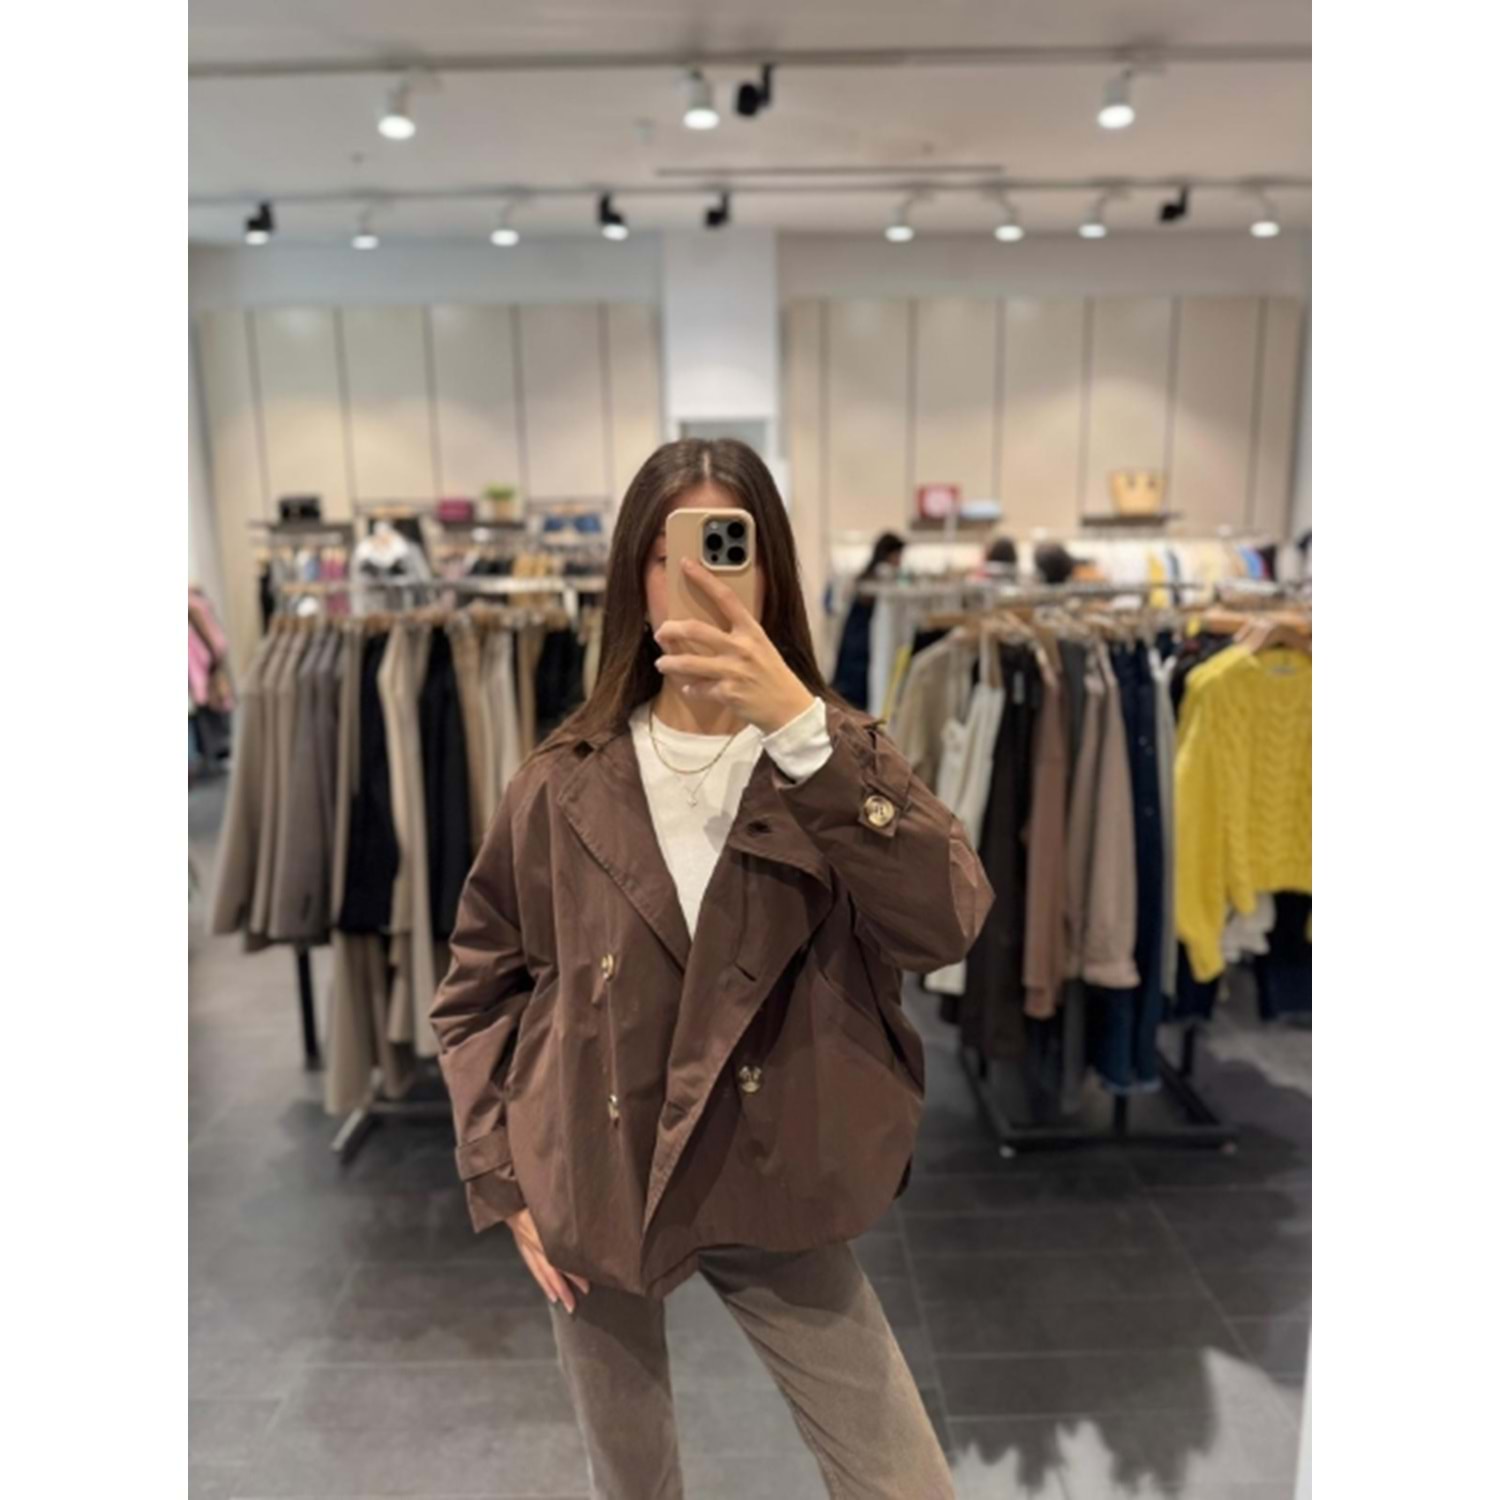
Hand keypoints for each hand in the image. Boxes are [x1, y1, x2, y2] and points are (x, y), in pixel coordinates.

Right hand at [506, 1207, 590, 1313]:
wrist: (509, 1197)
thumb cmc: (533, 1198)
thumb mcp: (550, 1206)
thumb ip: (565, 1217)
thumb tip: (582, 1225)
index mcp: (543, 1235)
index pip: (560, 1260)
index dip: (572, 1274)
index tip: (585, 1286)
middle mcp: (534, 1244)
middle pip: (550, 1271)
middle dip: (562, 1289)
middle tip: (573, 1305)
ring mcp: (526, 1246)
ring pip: (540, 1273)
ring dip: (551, 1288)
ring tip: (561, 1301)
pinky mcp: (522, 1246)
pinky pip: (532, 1267)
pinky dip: (541, 1280)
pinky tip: (547, 1289)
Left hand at [654, 557, 815, 734]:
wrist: (789, 708)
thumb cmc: (772, 675)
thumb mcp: (761, 647)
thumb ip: (739, 635)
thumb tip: (708, 628)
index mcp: (752, 631)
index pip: (725, 597)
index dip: (704, 578)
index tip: (686, 564)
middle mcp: (742, 648)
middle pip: (696, 630)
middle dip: (672, 630)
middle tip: (661, 632)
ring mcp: (734, 671)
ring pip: (689, 662)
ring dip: (670, 663)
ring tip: (662, 663)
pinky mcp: (728, 693)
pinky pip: (697, 688)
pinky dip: (690, 688)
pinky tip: (689, 688)